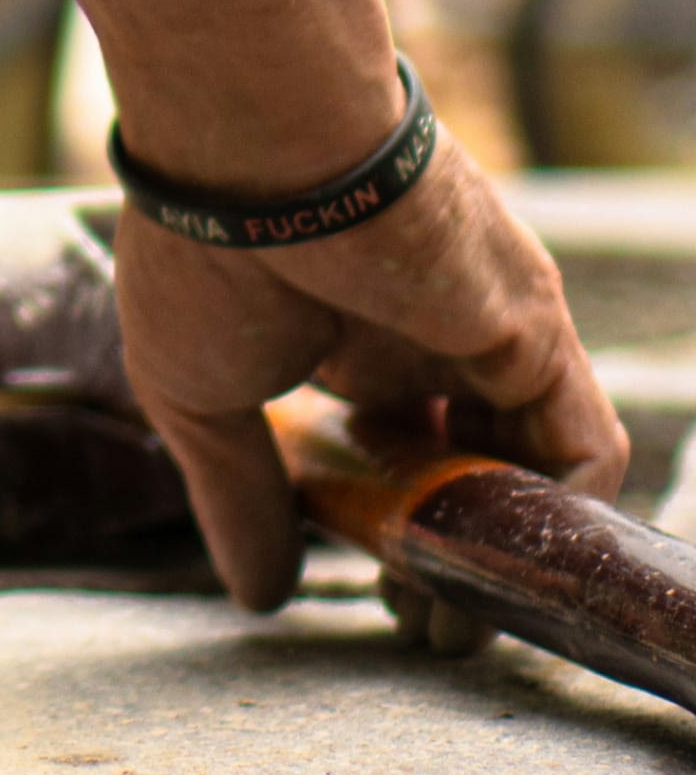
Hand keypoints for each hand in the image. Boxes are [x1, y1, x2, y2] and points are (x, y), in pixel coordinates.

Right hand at [116, 123, 626, 609]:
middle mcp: (422, 329)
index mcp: (340, 331)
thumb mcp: (196, 396)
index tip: (359, 577)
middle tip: (418, 620)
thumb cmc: (203, 253)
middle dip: (444, 548)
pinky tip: (502, 561)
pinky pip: (579, 440)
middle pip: (463, 459)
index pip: (390, 439)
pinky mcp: (532, 330)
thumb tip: (256, 592)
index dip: (381, 516)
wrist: (257, 154)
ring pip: (525, 462)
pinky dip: (558, 513)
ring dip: (499, 549)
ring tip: (452, 616)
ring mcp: (483, 327)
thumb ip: (239, 495)